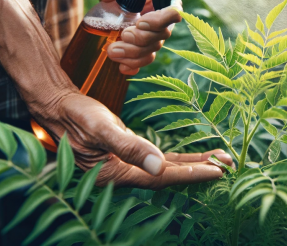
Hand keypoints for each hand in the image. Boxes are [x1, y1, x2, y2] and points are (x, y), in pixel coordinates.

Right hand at [33, 91, 232, 187]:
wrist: (57, 106)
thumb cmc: (76, 115)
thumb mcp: (102, 127)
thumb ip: (129, 147)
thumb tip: (159, 167)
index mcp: (114, 176)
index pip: (161, 179)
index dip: (190, 174)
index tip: (217, 171)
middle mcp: (123, 176)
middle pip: (169, 176)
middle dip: (199, 170)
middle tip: (230, 165)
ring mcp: (127, 167)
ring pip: (168, 168)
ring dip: (194, 164)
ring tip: (222, 160)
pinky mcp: (130, 155)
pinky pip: (161, 160)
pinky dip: (181, 158)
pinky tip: (200, 156)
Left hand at [97, 0, 183, 74]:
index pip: (173, 12)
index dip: (160, 21)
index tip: (140, 23)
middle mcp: (163, 20)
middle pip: (161, 35)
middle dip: (141, 40)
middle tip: (122, 35)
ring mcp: (154, 35)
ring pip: (152, 50)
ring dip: (133, 55)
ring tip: (112, 51)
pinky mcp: (143, 46)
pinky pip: (144, 59)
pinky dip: (134, 65)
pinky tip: (122, 67)